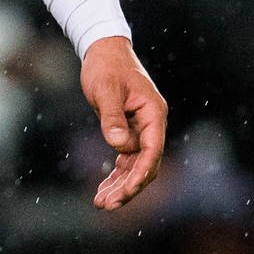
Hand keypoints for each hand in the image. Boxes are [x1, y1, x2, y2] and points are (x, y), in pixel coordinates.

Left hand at [80, 36, 166, 209]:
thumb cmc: (106, 66)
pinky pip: (127, 158)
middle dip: (128, 186)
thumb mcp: (105, 89)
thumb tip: (117, 144)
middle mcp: (152, 123)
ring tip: (101, 203)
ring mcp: (142, 128)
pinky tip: (103, 189)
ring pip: (136, 165)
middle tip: (106, 204)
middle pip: (146, 163)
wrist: (104, 50)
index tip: (125, 191)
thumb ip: (112, 117)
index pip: (152, 150)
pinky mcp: (129, 130)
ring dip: (121, 185)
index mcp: (153, 112)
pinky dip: (116, 174)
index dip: (140, 174)